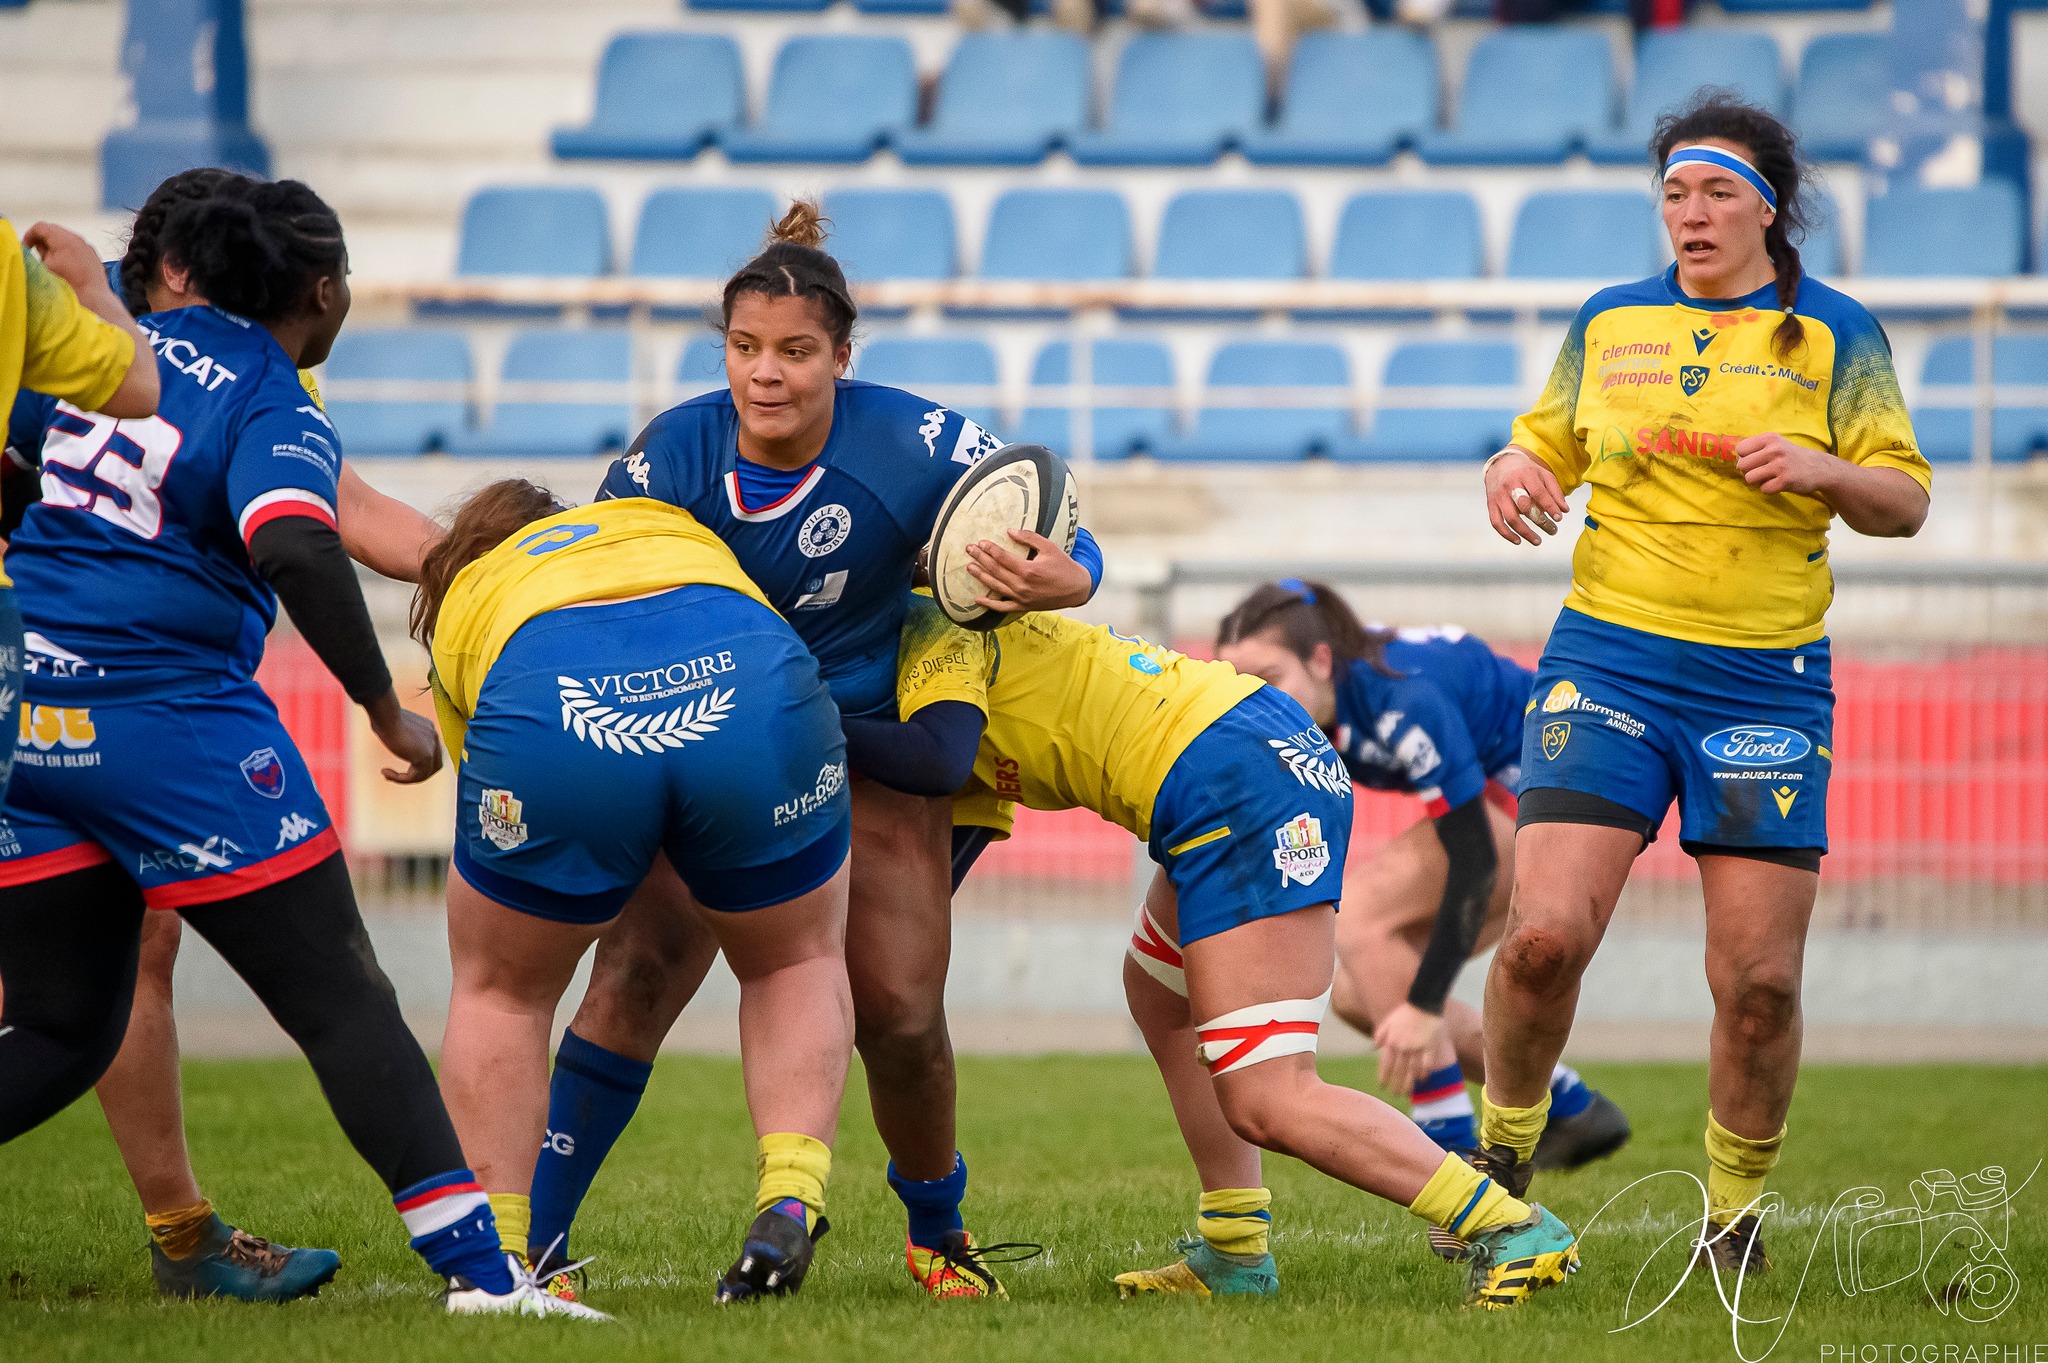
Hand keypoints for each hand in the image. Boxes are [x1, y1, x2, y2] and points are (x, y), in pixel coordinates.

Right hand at [21, 221, 109, 298]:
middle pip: (54, 231)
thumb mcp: (46, 266)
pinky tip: (64, 265)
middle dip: (43, 240)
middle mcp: (77, 239)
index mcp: (64, 238)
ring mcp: (87, 246)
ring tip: (51, 261)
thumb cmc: (69, 283)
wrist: (93, 297)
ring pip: (65, 239)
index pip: (41, 227)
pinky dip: (66, 251)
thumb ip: (39, 252)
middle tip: (37, 253)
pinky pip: (76, 247)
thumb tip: (38, 247)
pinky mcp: (93, 255)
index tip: (27, 246)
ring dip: (55, 246)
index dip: (30, 235)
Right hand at [368, 692, 442, 784]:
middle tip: (397, 776)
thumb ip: (402, 735)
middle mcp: (434, 737)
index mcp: (428, 729)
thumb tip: (395, 741)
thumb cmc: (383, 717)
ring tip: (388, 775)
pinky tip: (386, 773)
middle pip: (434, 765)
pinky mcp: (425, 756)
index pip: (431, 753)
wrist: (386, 715)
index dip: (416, 763)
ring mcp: (432, 747)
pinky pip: (416, 776)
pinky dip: (401, 779)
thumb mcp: (395, 726)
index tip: (399, 761)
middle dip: (417, 774)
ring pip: (425, 774)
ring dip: (406, 779)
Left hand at [965, 528, 1091, 615]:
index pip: (1002, 558)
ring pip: (996, 587)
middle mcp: (1022, 586)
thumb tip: (1010, 532)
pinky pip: (1003, 607)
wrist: (1077, 589)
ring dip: (981, 576)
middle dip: (980, 559)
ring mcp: (1022, 598)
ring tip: (970, 567)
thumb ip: (1029, 538)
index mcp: (1028, 570)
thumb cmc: (1064, 566)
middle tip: (969, 549)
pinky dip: (989, 604)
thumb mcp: (1049, 547)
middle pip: (995, 571)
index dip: (990, 549)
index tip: (981, 542)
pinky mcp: (1024, 607)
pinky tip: (978, 599)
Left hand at [1373, 1002, 1444, 1096]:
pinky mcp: (1429, 1046)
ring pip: (1412, 1070)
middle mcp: (1403, 1047)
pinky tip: (1422, 1080)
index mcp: (1392, 1041)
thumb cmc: (1404, 1012)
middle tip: (1395, 1094)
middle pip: (1399, 1071)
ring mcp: (1417, 1047)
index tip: (1382, 1086)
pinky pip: (1427, 1063)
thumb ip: (1380, 1036)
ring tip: (1408, 1093)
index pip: (1386, 1064)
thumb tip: (1373, 1049)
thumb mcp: (1388, 1022)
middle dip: (1396, 1084)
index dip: (1384, 1077)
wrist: (1422, 1003)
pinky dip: (1424, 1073)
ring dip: (1410, 1083)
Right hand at [1483, 449, 1567, 545]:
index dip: (1549, 506)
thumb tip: (1564, 511)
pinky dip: (1506, 534)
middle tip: (1553, 530)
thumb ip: (1555, 491)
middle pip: (1524, 506)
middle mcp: (1510, 485)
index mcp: (1525, 475)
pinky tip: (1518, 541)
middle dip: (1540, 521)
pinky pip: (1496, 522)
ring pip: (1510, 518)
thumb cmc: (1526, 471)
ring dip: (1525, 532)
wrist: (1501, 464)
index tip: (1559, 518)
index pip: (1538, 493)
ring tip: (1538, 541)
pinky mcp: (1491, 504)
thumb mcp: (1543, 474)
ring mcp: (1499, 496)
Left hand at [1734, 432, 1837, 496]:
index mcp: (1770, 438)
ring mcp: (1780, 465)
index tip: (1755, 460)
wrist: (1819, 467)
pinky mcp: (1785, 480)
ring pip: (1749, 478)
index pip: (1740, 448)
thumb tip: (1735, 459)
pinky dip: (1768, 489)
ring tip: (1769, 477)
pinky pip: (1763, 489)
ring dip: (1756, 481)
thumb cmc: (1790, 456)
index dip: (1744, 457)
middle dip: (1748, 471)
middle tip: (1762, 471)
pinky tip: (1778, 483)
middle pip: (1741, 465)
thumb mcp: (1775, 444)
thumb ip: (1755, 447)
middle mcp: (1775, 450)